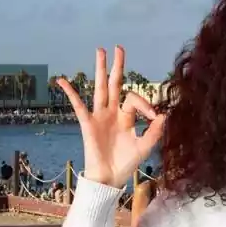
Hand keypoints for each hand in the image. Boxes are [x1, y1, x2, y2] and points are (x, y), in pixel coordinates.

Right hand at [58, 46, 164, 188]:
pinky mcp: (88, 123)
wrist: (109, 179)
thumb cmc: (126, 164)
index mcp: (126, 116)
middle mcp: (112, 112)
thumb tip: (163, 115)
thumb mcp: (144, 147)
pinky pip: (78, 105)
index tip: (153, 117)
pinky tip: (62, 80)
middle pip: (114, 84)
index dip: (145, 104)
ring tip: (100, 51)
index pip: (134, 98)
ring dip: (100, 69)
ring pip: (100, 88)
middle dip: (117, 66)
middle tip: (118, 48)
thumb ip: (154, 132)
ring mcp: (99, 116)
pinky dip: (70, 92)